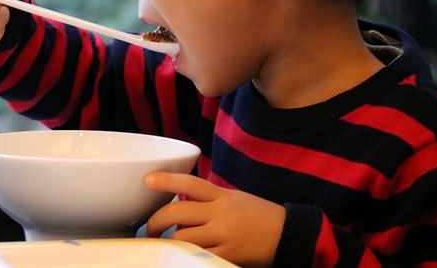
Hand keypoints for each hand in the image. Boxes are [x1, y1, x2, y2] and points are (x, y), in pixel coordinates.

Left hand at [145, 172, 284, 267]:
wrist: (288, 234)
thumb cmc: (258, 215)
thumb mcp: (233, 198)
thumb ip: (207, 200)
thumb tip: (179, 205)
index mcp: (221, 196)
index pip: (190, 183)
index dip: (167, 180)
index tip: (148, 180)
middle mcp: (220, 213)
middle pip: (178, 212)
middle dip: (156, 221)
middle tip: (148, 229)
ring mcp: (224, 235)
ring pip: (183, 238)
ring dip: (168, 241)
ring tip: (162, 244)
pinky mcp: (228, 256)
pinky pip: (198, 256)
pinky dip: (186, 256)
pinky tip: (180, 256)